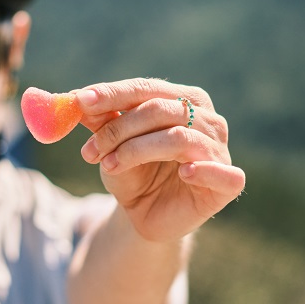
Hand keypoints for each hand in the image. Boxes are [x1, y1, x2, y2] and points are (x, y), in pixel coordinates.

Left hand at [75, 78, 245, 242]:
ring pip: (178, 138)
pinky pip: (223, 174)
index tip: (79, 101)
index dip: (112, 94)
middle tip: (89, 150)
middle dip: (118, 128)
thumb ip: (99, 121)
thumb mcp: (111, 146)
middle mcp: (208, 120)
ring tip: (110, 166)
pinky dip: (203, 170)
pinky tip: (184, 173)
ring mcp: (220, 151)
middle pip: (160, 110)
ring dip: (137, 150)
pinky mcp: (228, 184)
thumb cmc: (133, 173)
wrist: (147, 215)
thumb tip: (76, 99)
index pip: (147, 88)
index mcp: (184, 100)